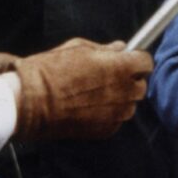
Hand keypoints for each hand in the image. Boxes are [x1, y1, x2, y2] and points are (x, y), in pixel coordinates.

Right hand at [12, 38, 152, 140]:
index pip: (146, 62)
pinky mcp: (106, 130)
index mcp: (121, 67)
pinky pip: (116, 120)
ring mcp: (117, 113)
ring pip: (130, 105)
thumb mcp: (79, 48)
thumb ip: (105, 49)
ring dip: (121, 99)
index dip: (137, 60)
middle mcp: (125, 91)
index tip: (129, 60)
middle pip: (141, 85)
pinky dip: (109, 115)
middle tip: (111, 77)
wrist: (31, 102)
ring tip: (96, 94)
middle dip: (130, 80)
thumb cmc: (52, 70)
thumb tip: (120, 47)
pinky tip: (89, 108)